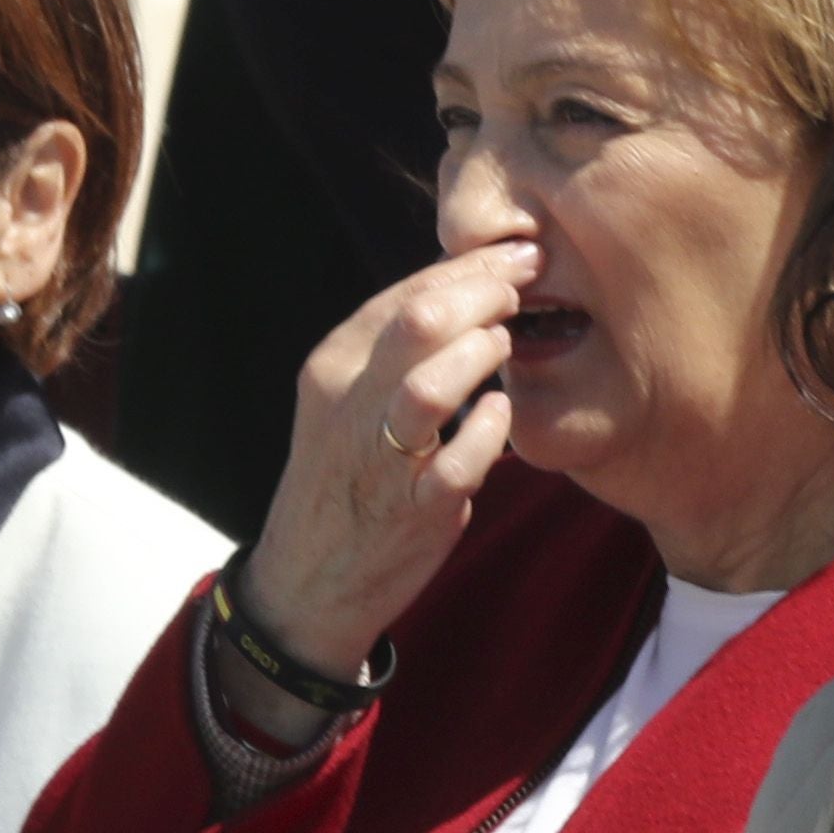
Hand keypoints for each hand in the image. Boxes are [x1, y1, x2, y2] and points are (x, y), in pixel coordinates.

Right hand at [231, 244, 532, 693]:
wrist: (308, 578)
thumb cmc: (351, 473)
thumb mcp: (352, 398)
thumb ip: (397, 347)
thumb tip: (466, 283)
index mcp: (334, 367)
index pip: (403, 295)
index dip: (469, 268)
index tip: (521, 254)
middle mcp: (350, 405)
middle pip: (418, 323)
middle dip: (483, 293)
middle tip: (525, 287)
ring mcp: (380, 459)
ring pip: (431, 389)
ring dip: (481, 356)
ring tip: (507, 343)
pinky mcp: (413, 510)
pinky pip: (456, 465)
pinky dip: (490, 434)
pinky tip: (505, 414)